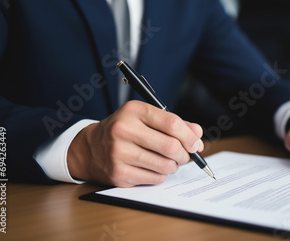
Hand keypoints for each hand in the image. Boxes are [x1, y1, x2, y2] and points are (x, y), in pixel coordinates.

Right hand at [67, 100, 203, 186]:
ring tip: (169, 161)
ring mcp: (119, 153)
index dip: (189, 136)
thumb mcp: (146, 118)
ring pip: (165, 165)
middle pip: (171, 147)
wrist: (92, 147)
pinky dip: (161, 175)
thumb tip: (197, 135)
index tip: (196, 144)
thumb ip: (174, 123)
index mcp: (134, 111)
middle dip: (185, 154)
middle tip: (185, 156)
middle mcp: (124, 130)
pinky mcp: (119, 173)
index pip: (172, 124)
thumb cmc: (126, 130)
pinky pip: (155, 178)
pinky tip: (153, 168)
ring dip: (174, 166)